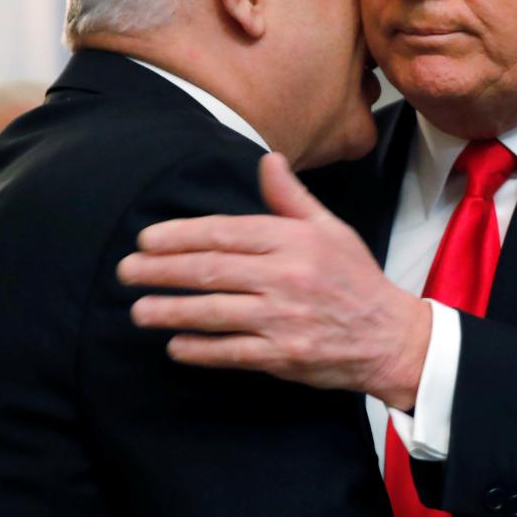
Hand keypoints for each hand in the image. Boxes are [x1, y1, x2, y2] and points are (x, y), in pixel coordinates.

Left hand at [117, 153, 431, 409]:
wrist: (390, 337)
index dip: (181, 236)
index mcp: (294, 240)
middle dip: (162, 270)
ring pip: (215, 312)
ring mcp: (284, 318)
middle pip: (211, 270)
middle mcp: (287, 276)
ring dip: (171, 311)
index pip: (225, 233)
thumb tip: (267, 161)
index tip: (147, 239)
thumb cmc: (355, 279)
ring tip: (139, 310)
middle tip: (127, 271)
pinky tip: (175, 346)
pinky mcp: (285, 355)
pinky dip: (201, 350)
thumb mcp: (330, 229)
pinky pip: (232, 352)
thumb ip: (291, 198)